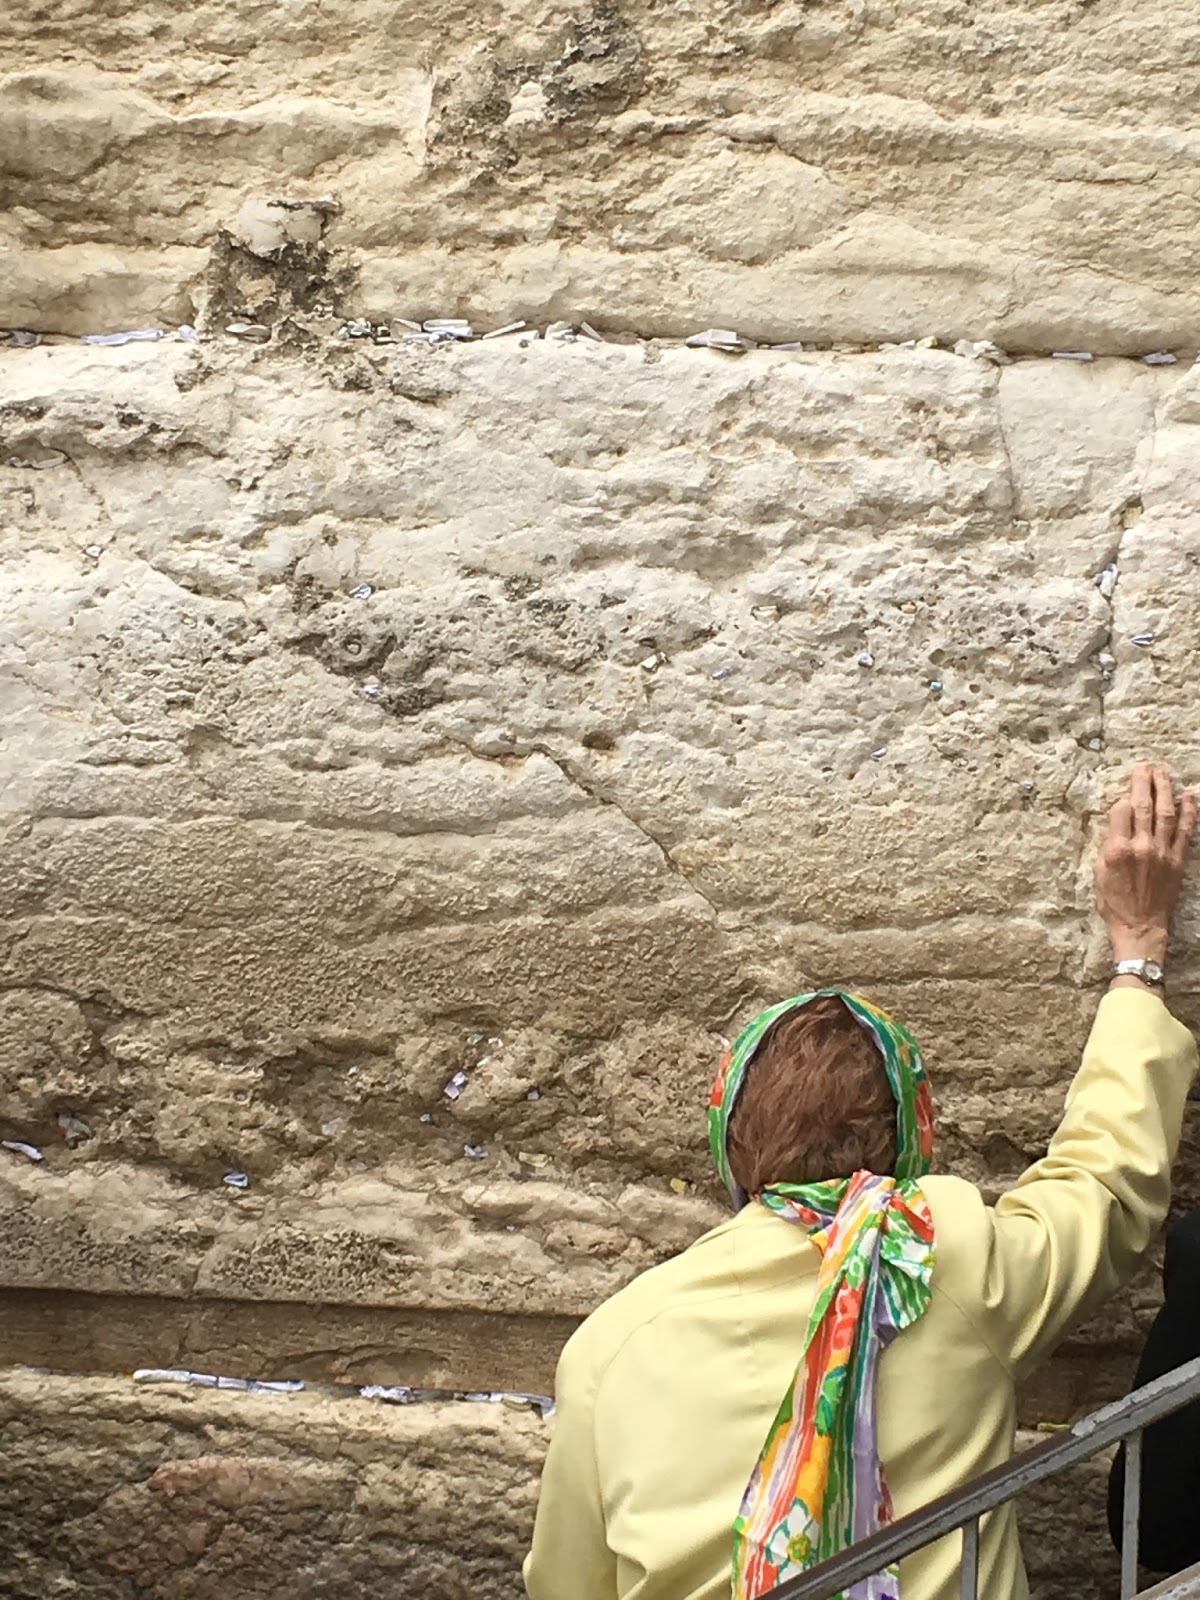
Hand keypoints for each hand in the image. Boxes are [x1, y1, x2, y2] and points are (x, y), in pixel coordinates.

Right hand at [1094, 763, 1194, 966]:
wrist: (1140, 927)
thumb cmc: (1115, 904)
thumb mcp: (1098, 874)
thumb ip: (1107, 845)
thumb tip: (1116, 824)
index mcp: (1116, 850)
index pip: (1120, 811)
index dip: (1121, 798)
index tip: (1123, 794)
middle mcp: (1141, 847)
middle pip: (1143, 806)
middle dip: (1144, 783)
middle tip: (1144, 767)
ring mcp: (1162, 852)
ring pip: (1166, 812)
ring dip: (1165, 790)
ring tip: (1163, 773)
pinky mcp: (1177, 860)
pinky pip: (1186, 831)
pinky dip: (1189, 812)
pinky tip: (1190, 796)